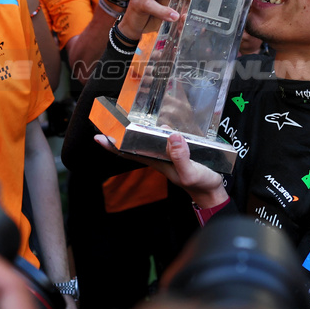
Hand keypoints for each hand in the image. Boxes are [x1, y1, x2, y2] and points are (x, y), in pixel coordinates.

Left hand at [94, 132, 225, 207]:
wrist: (211, 191)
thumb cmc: (200, 183)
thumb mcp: (190, 172)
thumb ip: (180, 157)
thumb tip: (171, 136)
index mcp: (157, 161)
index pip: (129, 152)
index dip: (113, 145)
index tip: (98, 136)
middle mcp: (158, 156)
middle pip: (133, 144)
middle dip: (119, 133)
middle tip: (106, 119)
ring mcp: (167, 154)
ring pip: (146, 140)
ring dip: (135, 129)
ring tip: (123, 117)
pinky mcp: (177, 151)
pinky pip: (162, 139)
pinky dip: (155, 130)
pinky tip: (155, 124)